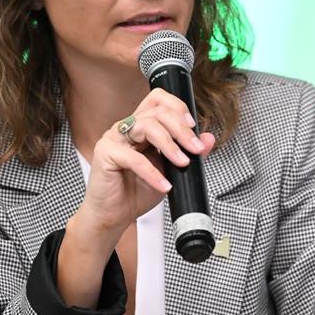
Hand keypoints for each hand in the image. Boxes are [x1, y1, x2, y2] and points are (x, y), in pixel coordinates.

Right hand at [78, 89, 215, 244]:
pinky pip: (133, 158)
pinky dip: (153, 172)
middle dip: (181, 129)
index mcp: (140, 126)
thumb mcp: (170, 171)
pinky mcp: (105, 154)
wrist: (115, 216)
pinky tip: (164, 185)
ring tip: (182, 163)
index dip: (177, 107)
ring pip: (147, 125)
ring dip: (170, 144)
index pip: (158, 99)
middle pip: (156, 111)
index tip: (193, 127)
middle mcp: (127, 127)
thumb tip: (208, 139)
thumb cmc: (136, 192)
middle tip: (195, 149)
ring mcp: (114, 138)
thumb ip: (188, 153)